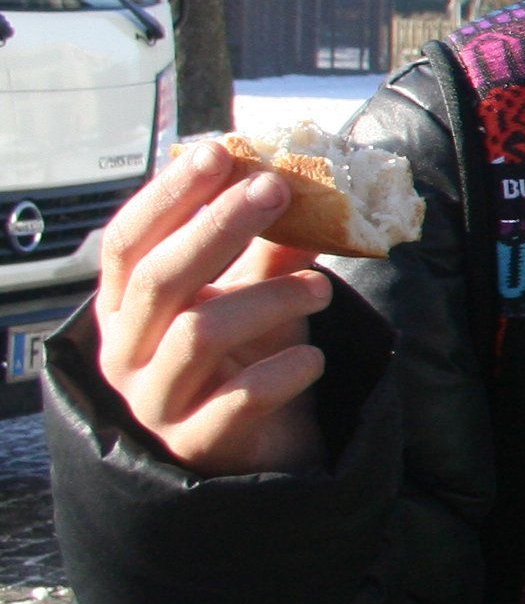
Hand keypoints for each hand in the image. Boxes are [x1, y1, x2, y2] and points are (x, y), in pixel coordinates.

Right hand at [92, 139, 332, 475]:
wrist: (260, 449)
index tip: (218, 153)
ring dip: (268, 299)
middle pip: (159, 278)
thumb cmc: (247, 361)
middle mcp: (127, 353)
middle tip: (275, 190)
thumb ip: (271, 250)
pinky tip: (314, 360)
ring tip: (318, 291)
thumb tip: (305, 187)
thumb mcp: (256, 296)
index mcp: (127, 308)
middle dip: (218, 227)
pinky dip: (283, 372)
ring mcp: (156, 401)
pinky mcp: (197, 443)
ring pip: (199, 332)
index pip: (127, 243)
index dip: (168, 196)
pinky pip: (237, 399)